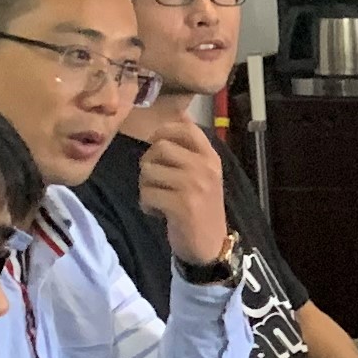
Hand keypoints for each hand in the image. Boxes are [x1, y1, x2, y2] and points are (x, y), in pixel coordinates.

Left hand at [132, 109, 232, 269]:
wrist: (210, 246)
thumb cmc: (201, 207)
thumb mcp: (203, 173)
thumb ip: (190, 146)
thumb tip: (181, 112)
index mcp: (211, 157)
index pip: (185, 128)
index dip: (164, 131)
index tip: (158, 147)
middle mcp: (205, 168)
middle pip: (159, 147)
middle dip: (149, 164)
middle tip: (157, 180)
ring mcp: (194, 186)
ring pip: (149, 170)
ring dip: (146, 186)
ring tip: (158, 197)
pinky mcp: (181, 205)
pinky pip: (147, 193)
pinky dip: (146, 204)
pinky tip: (157, 211)